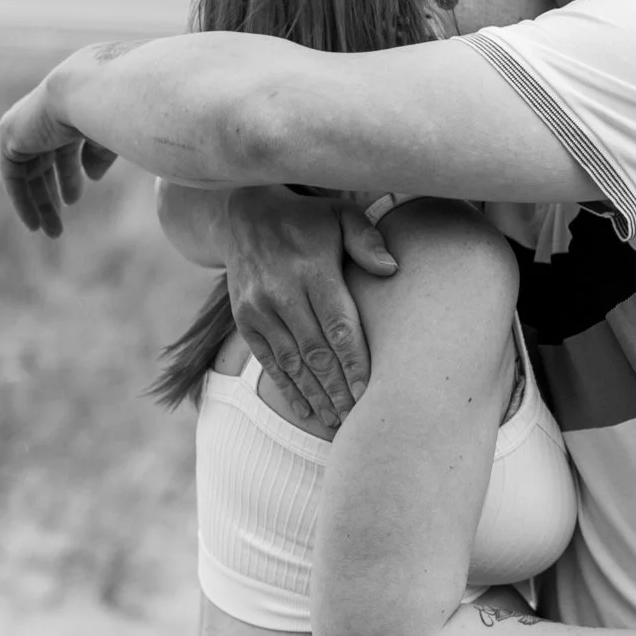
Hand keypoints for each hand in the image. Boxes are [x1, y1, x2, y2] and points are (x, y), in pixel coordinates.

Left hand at [0, 75, 117, 237]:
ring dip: (40, 205)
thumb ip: (99, 155)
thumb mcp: (109, 138)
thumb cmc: (110, 112)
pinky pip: (12, 176)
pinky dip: (21, 201)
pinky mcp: (11, 137)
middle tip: (60, 225)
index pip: (62, 150)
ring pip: (28, 174)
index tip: (74, 200)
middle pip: (43, 165)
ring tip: (52, 232)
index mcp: (68, 115)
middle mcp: (43, 120)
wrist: (87, 94)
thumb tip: (92, 176)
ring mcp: (24, 127)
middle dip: (52, 196)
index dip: (69, 177)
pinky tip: (33, 224)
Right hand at [224, 188, 397, 426]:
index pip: (338, 325)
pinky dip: (288, 388)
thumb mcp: (340, 216)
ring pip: (292, 362)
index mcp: (312, 269)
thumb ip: (366, 241)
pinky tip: (307, 410)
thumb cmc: (308, 219)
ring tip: (338, 422)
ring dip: (316, 395)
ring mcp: (259, 308)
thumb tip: (391, 269)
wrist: (243, 213)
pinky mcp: (244, 319)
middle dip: (338, 389)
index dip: (354, 362)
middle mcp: (281, 291)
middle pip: (316, 351)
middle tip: (360, 419)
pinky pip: (269, 360)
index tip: (369, 393)